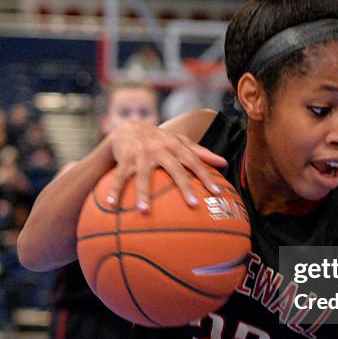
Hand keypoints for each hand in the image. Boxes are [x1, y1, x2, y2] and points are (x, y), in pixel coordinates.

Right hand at [106, 122, 226, 211]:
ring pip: (143, 175)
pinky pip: (119, 176)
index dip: (207, 176)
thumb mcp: (180, 142)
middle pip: (174, 169)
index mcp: (176, 146)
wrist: (129, 126)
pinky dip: (115, 190)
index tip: (217, 193)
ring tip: (144, 211)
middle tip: (193, 204)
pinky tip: (111, 205)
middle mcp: (160, 149)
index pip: (195, 162)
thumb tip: (224, 163)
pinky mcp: (124, 157)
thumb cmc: (160, 140)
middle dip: (184, 186)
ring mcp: (141, 153)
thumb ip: (201, 152)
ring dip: (143, 193)